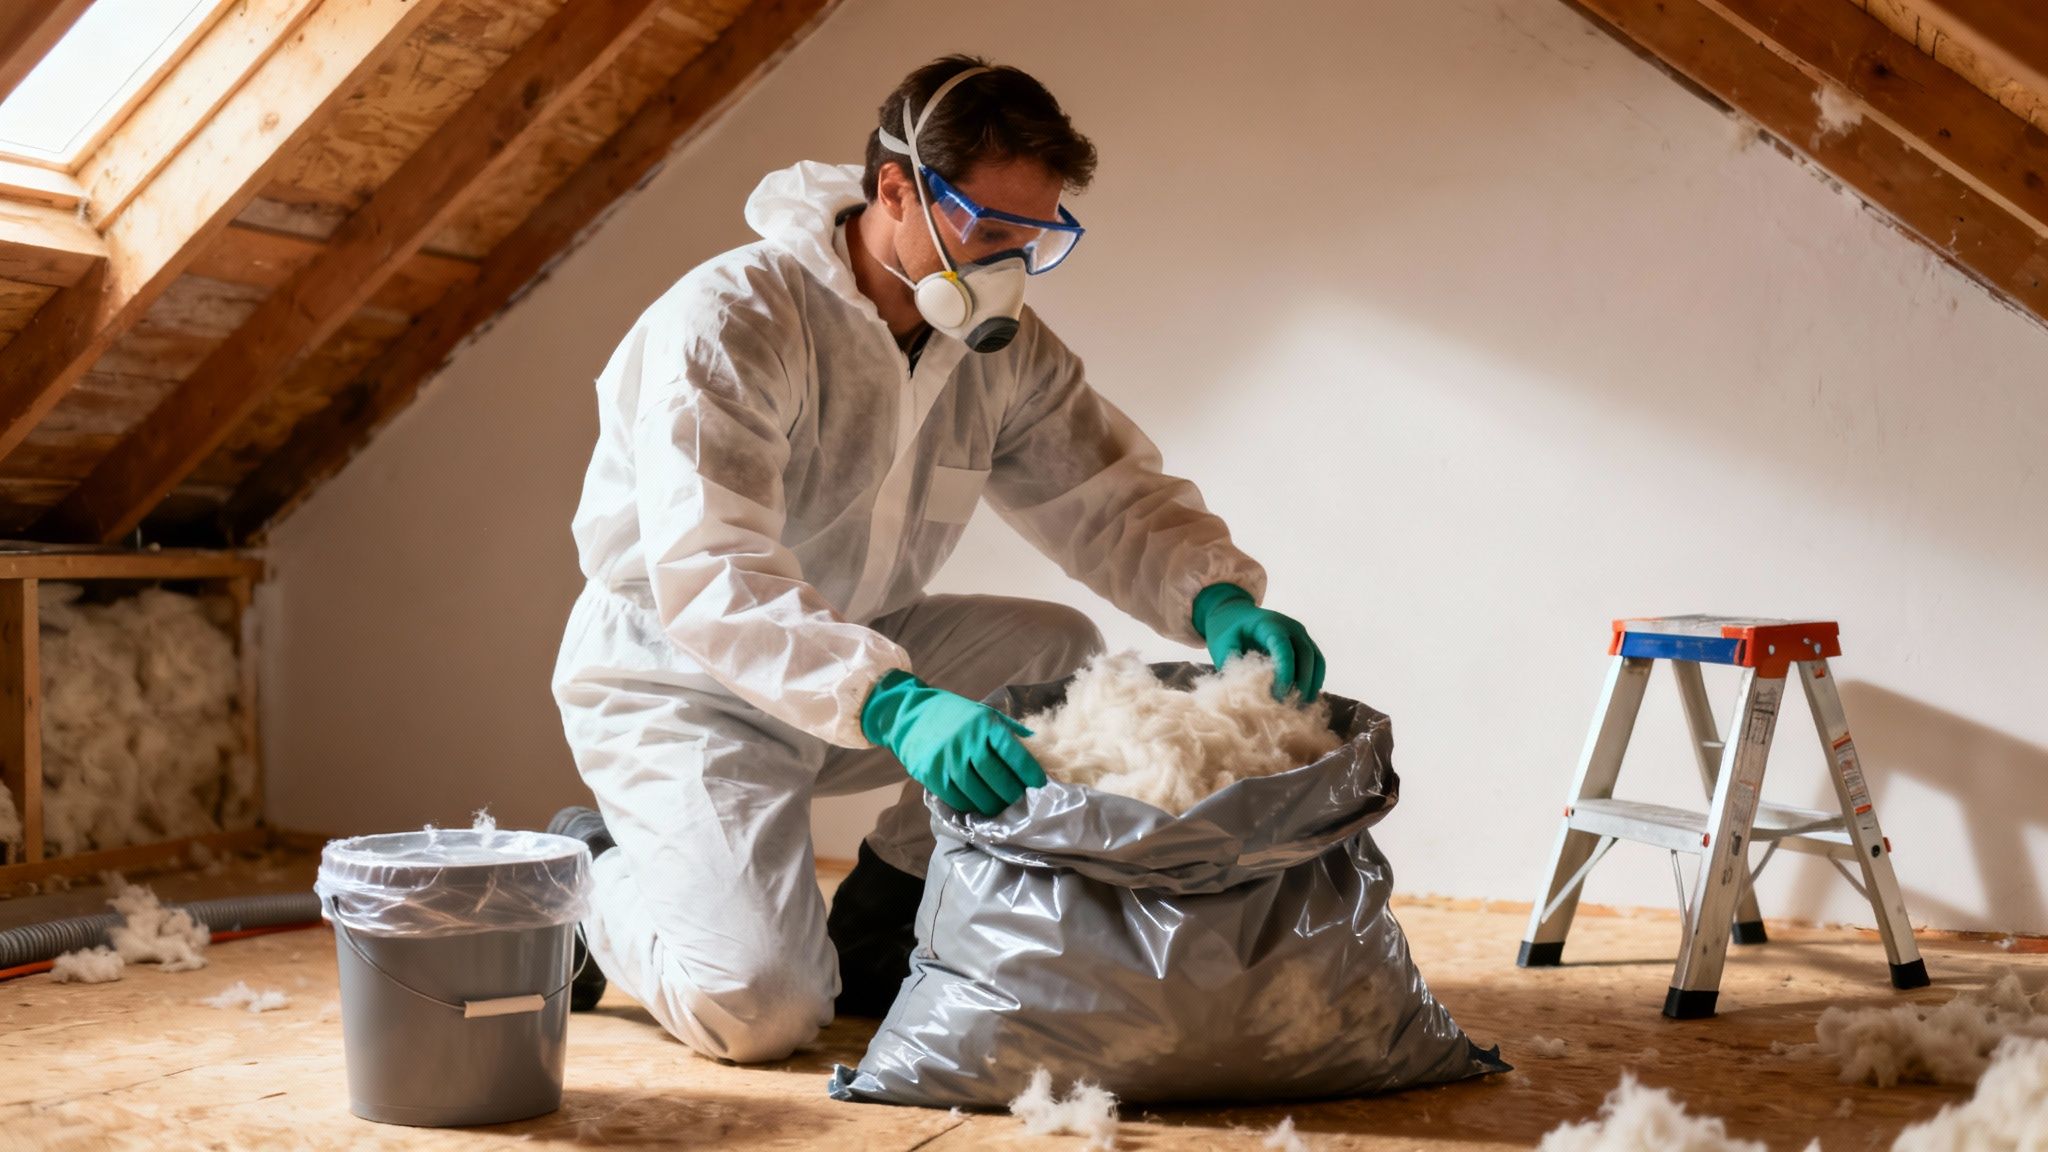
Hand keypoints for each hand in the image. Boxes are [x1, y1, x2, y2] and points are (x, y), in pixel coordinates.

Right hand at [861, 671, 1045, 814]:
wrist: (908, 715)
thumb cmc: (951, 714)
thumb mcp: (981, 712)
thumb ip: (1006, 728)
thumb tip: (1035, 743)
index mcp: (983, 723)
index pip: (1012, 751)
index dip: (1028, 770)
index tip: (1039, 782)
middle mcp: (966, 742)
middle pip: (996, 776)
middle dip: (1012, 792)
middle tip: (1019, 798)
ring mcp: (947, 760)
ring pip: (977, 792)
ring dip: (993, 803)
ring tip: (1001, 805)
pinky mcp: (931, 775)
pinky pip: (956, 798)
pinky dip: (971, 805)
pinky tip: (978, 804)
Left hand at [1193, 584, 1325, 701]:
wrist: (1235, 614)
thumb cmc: (1227, 632)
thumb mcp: (1223, 646)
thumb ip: (1234, 666)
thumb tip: (1246, 692)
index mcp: (1269, 624)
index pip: (1284, 648)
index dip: (1285, 673)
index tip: (1278, 696)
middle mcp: (1291, 627)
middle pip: (1306, 655)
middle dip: (1301, 683)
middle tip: (1291, 707)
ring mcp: (1301, 634)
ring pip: (1317, 660)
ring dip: (1312, 685)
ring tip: (1301, 708)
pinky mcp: (1305, 644)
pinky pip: (1317, 663)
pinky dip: (1314, 681)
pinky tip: (1305, 700)